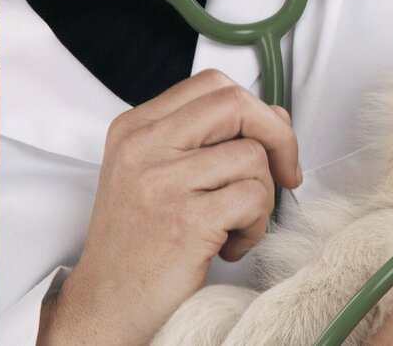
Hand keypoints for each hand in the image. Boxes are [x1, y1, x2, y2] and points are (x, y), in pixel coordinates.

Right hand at [37, 70, 301, 344]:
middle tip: (286, 175)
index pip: (214, 85)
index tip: (272, 145)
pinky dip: (256, 228)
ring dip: (263, 199)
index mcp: (136, 128)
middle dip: (279, 138)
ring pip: (254, 158)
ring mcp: (161, 181)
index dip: (257, 110)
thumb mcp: (158, 175)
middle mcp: (143, 146)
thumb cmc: (141, 243)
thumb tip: (275, 117)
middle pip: (237, 104)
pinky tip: (229, 245)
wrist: (106, 306)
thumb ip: (207, 140)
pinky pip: (255, 200)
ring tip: (235, 226)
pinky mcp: (184, 219)